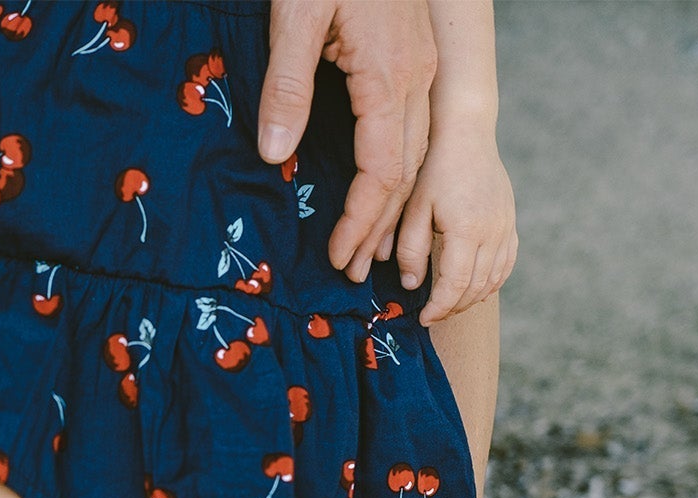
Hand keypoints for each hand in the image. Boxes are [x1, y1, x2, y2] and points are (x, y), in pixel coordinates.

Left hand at [258, 0, 436, 280]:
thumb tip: (274, 155)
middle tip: (352, 272)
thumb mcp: (293, 17)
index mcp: (391, 77)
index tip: (338, 256)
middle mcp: (417, 80)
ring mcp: (422, 70)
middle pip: (406, 173)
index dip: (362, 221)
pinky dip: (398, 170)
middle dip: (379, 228)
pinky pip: (414, 129)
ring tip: (369, 247)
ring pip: (416, 153)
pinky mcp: (415, 60)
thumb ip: (285, 86)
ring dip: (392, 206)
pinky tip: (381, 190)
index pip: (384, 171)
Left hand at [395, 129, 515, 324]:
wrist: (467, 135)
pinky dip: (492, 282)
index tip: (422, 319)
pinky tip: (475, 288)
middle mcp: (493, 231)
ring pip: (493, 279)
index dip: (438, 308)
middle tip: (432, 316)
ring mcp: (506, 227)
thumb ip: (411, 249)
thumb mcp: (414, 208)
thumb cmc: (433, 169)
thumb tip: (412, 285)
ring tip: (449, 305)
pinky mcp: (510, 222)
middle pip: (475, 287)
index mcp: (466, 229)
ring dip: (471, 298)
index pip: (454, 284)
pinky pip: (506, 263)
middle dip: (452, 307)